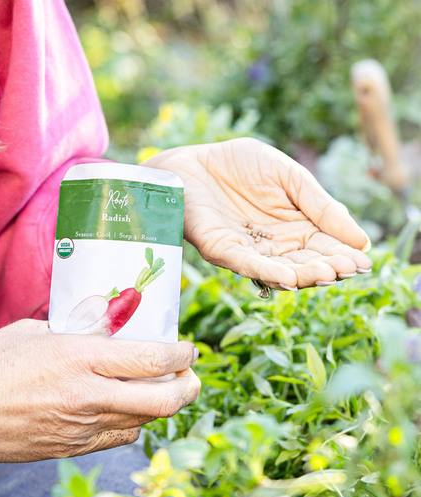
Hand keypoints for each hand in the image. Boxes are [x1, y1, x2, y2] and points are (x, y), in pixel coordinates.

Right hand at [0, 320, 199, 460]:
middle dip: (188, 388)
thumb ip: (81, 333)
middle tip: (190, 377)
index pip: (154, 359)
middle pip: (164, 401)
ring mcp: (79, 430)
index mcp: (80, 358)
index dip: (182, 355)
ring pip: (143, 423)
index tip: (188, 350)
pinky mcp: (68, 450)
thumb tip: (117, 330)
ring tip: (157, 389)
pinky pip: (116, 439)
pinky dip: (129, 424)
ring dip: (158, 406)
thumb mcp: (37, 332)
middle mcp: (87, 397)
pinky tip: (120, 409)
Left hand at [143, 139, 372, 289]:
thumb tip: (360, 239)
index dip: (342, 255)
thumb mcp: (289, 177)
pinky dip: (266, 271)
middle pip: (304, 263)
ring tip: (326, 274)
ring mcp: (245, 250)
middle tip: (348, 271)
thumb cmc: (239, 166)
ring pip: (278, 269)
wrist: (192, 162)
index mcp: (292, 228)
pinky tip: (287, 275)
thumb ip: (320, 204)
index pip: (322, 246)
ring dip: (302, 274)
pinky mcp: (219, 249)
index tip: (363, 262)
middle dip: (327, 268)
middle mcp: (271, 246)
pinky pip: (244, 264)